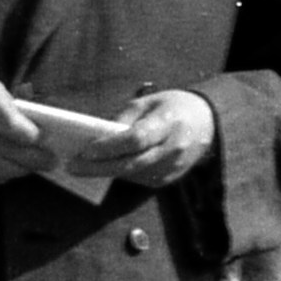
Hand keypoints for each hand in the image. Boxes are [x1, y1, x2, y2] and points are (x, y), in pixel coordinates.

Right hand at [0, 68, 54, 185]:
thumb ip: (6, 103)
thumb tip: (35, 126)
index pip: (3, 118)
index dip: (26, 132)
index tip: (41, 137)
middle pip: (5, 149)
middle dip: (33, 158)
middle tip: (51, 160)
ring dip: (19, 170)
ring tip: (33, 167)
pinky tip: (9, 170)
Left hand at [70, 88, 215, 185]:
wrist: (207, 123)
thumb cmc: (173, 108)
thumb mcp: (148, 102)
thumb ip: (124, 119)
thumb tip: (96, 137)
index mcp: (169, 123)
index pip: (137, 139)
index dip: (111, 146)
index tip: (87, 149)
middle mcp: (174, 148)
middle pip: (133, 163)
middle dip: (99, 167)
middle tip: (72, 166)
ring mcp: (174, 167)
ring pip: (134, 175)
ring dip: (106, 172)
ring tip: (80, 167)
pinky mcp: (170, 179)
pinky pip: (140, 179)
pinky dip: (120, 174)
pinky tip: (103, 168)